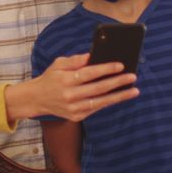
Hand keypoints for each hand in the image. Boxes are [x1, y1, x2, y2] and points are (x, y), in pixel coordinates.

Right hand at [5, 54, 137, 122]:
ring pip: (100, 102)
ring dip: (119, 96)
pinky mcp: (76, 117)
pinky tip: (120, 96)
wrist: (37, 99)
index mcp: (65, 80)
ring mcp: (73, 108)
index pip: (89, 73)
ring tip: (134, 90)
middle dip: (117, 82)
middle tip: (132, 77)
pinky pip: (96, 108)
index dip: (106, 69)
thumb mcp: (58, 64)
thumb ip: (75, 60)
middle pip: (98, 88)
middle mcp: (70, 95)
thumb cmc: (51, 78)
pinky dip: (109, 102)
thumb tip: (92, 55)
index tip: (121, 65)